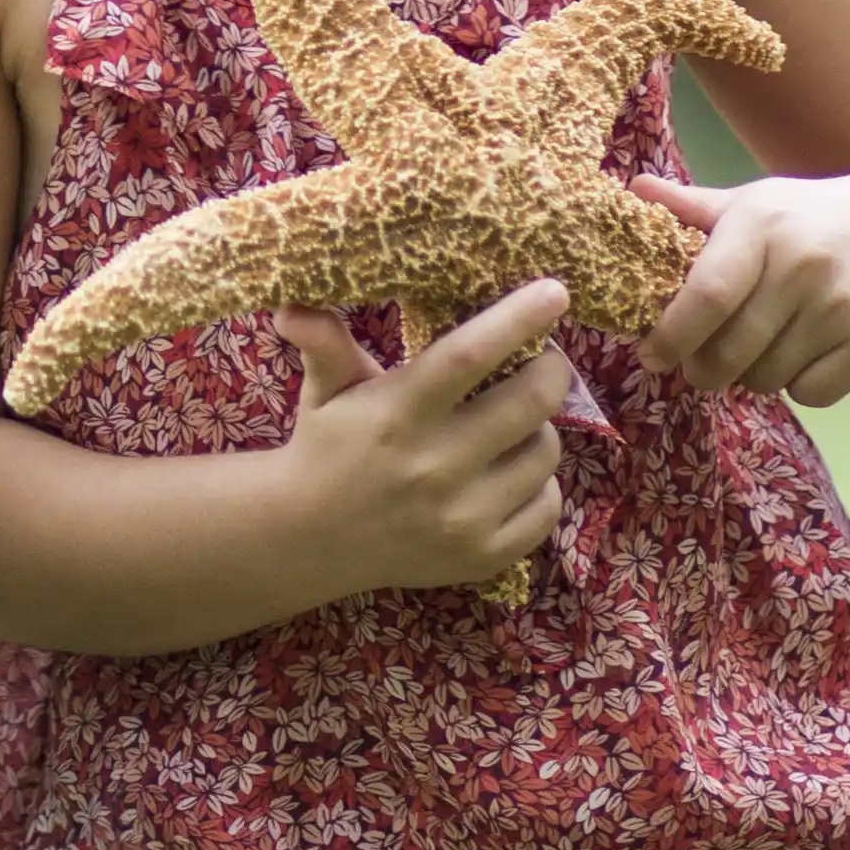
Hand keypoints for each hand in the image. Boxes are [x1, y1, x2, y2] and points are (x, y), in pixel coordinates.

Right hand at [272, 277, 574, 598]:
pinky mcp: (482, 556)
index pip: (469, 355)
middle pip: (530, 402)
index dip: (518, 319)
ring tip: (516, 424)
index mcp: (396, 413)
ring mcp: (462, 517)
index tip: (555, 293)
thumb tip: (295, 306)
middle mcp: (433, 466)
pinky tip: (511, 474)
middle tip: (546, 361)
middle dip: (552, 371)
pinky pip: (547, 507)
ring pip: (545, 452)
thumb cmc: (327, 449)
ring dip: (539, 428)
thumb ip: (325, 344)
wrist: (307, 540)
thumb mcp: (325, 391)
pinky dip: (540, 484)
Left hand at [631, 171, 849, 405]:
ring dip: (751, 377)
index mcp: (763, 225)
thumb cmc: (816, 220)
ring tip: (760, 349)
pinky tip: (805, 355)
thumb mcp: (760, 203)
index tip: (651, 354)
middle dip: (704, 369)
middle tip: (701, 365)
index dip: (672, 335)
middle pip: (730, 351)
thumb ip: (696, 208)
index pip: (707, 296)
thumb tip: (634, 190)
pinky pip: (810, 394)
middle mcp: (804, 265)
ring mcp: (845, 308)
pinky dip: (797, 387)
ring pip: (766, 378)